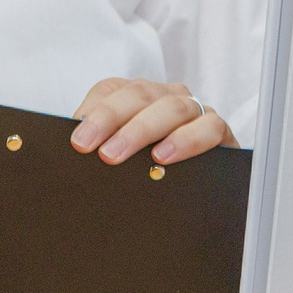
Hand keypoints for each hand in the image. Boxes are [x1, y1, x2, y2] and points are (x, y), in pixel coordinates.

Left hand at [71, 77, 234, 164]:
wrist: (193, 202)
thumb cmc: (146, 173)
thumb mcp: (118, 159)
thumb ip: (99, 147)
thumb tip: (74, 151)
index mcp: (135, 98)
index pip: (112, 90)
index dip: (95, 112)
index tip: (80, 141)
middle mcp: (165, 96)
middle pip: (139, 94)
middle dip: (113, 121)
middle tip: (96, 151)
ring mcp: (194, 110)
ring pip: (172, 107)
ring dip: (143, 130)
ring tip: (120, 156)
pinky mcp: (218, 130)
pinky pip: (209, 126)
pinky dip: (187, 139)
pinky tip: (164, 156)